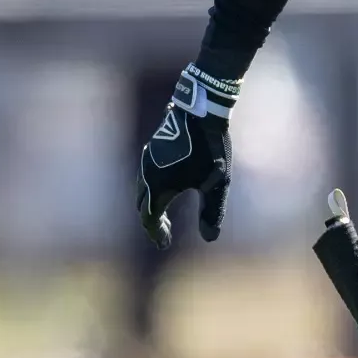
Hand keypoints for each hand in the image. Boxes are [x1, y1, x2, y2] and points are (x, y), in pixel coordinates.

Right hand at [135, 64, 237, 247]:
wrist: (201, 112)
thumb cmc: (210, 150)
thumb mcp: (216, 185)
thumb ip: (212, 212)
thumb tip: (210, 238)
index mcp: (158, 187)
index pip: (149, 219)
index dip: (156, 234)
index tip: (164, 245)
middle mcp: (147, 175)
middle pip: (142, 206)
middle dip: (153, 223)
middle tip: (166, 234)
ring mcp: (147, 160)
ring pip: (142, 190)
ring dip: (151, 206)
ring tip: (165, 216)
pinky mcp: (152, 150)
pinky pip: (145, 177)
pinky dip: (151, 190)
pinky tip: (166, 190)